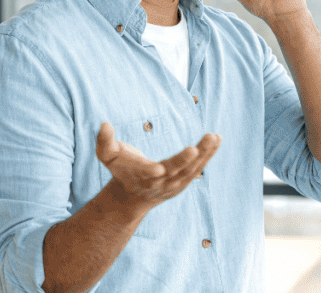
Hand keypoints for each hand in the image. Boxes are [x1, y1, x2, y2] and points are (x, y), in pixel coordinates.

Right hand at [95, 122, 220, 213]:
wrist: (132, 196)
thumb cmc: (120, 169)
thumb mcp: (107, 156)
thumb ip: (104, 141)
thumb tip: (104, 124)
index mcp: (141, 175)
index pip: (147, 173)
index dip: (151, 171)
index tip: (158, 169)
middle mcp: (160, 182)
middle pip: (175, 171)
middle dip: (185, 161)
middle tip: (195, 149)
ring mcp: (174, 184)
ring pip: (192, 169)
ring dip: (204, 154)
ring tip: (214, 137)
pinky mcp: (183, 182)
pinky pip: (198, 167)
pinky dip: (208, 155)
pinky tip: (216, 139)